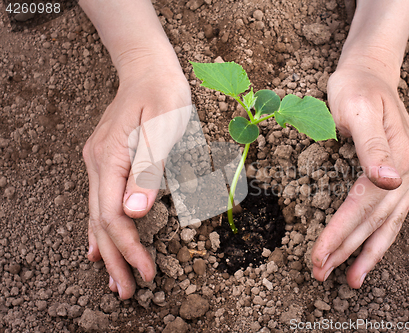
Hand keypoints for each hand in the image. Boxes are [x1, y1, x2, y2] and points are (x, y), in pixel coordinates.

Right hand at [83, 51, 190, 298]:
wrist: (148, 71)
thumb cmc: (164, 95)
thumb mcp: (165, 127)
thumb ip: (149, 170)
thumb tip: (134, 213)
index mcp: (111, 158)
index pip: (114, 215)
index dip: (129, 247)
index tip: (146, 273)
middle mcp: (98, 165)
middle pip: (101, 222)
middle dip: (116, 259)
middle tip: (128, 293)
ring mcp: (98, 164)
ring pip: (97, 216)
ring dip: (108, 250)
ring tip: (116, 280)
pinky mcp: (106, 163)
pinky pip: (99, 203)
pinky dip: (100, 230)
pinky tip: (98, 248)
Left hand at [311, 60, 408, 287]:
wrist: (369, 71)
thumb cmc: (356, 87)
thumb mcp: (358, 108)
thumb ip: (372, 146)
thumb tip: (389, 182)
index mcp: (400, 158)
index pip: (364, 206)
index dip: (340, 233)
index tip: (318, 256)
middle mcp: (408, 171)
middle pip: (375, 220)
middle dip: (347, 250)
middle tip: (320, 274)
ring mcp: (406, 175)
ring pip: (387, 223)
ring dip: (367, 253)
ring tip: (351, 280)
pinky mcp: (398, 175)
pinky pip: (389, 214)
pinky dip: (377, 236)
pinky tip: (367, 250)